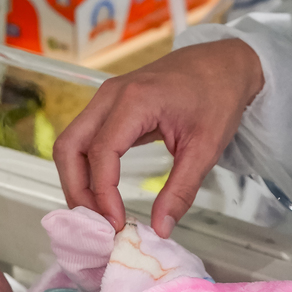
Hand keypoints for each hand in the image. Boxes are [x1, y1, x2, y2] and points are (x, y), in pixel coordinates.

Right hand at [53, 39, 264, 237]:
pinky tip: (103, 192)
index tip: (117, 223)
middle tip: (98, 224)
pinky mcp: (109, 105)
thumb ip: (181, 190)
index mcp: (135, 101)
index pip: (100, 153)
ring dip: (77, 180)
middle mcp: (110, 95)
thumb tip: (161, 228)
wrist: (222, 64)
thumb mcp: (206, 149)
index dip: (103, 194)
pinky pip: (84, 138)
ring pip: (70, 143)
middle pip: (69, 147)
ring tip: (99, 212)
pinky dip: (86, 167)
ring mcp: (106, 97)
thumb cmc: (217, 98)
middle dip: (77, 189)